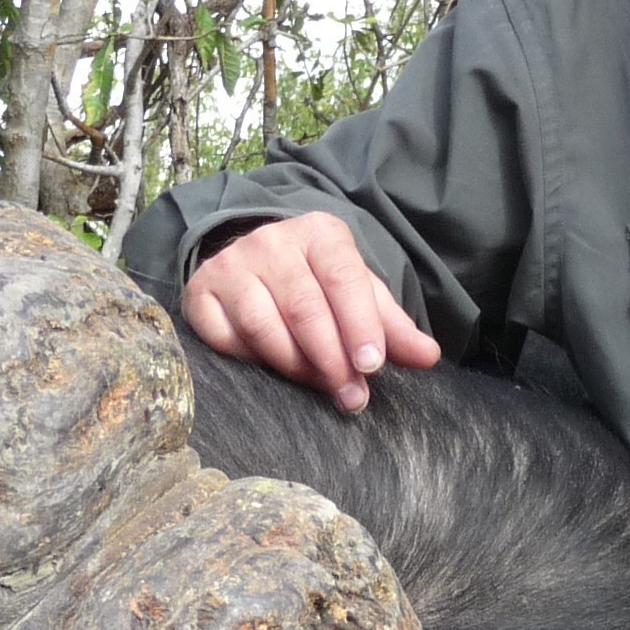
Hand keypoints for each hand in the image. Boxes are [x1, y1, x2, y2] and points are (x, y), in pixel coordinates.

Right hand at [183, 215, 441, 412]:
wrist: (255, 260)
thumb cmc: (319, 281)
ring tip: (321, 386)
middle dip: (332, 357)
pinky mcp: (200, 294)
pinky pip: (225, 338)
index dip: (359, 323)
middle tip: (353, 396)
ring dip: (296, 365)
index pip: (342, 277)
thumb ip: (391, 326)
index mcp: (319, 233)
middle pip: (304, 306)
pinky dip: (252, 360)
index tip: (372, 365)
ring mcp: (231, 266)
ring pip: (263, 325)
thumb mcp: (358, 293)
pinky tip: (273, 370)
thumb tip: (428, 356)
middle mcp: (271, 242)